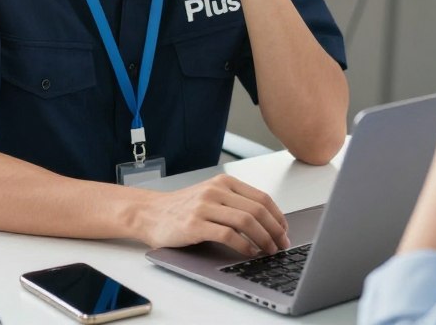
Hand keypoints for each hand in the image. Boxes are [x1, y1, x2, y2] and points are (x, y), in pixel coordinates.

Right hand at [144, 174, 289, 254]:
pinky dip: (244, 246)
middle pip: (257, 210)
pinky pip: (228, 235)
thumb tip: (268, 221)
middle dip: (275, 230)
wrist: (150, 213)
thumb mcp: (212, 196)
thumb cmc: (183, 208)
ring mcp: (205, 207)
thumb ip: (235, 202)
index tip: (285, 230)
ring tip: (269, 250)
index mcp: (224, 182)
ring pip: (246, 221)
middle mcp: (216, 191)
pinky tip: (250, 252)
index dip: (278, 216)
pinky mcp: (195, 225)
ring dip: (263, 239)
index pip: (262, 198)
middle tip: (282, 244)